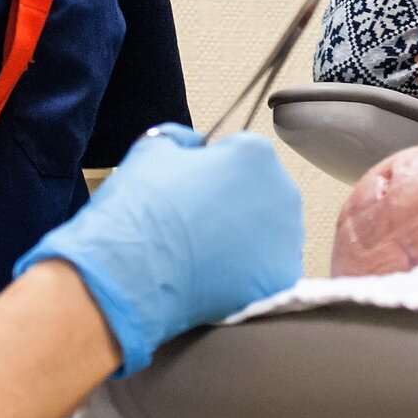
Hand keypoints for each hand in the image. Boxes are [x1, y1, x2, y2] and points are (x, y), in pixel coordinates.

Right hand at [13, 126, 302, 373]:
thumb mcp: (152, 150)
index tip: (193, 188)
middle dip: (234, 204)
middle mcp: (282, 192)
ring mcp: (286, 238)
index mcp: (255, 154)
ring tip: (204, 252)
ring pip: (267, 232)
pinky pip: (268, 270)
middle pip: (260, 193)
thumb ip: (182, 139)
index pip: (240, 154)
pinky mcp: (280, 278)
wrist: (131, 274)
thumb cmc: (141, 210)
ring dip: (244, 238)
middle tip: (197, 222)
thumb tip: (193, 146)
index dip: (212, 171)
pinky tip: (217, 277)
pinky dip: (248, 274)